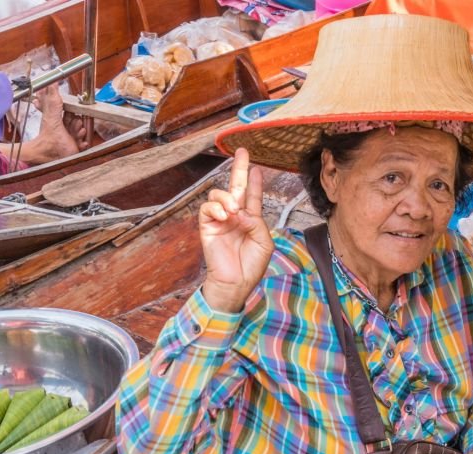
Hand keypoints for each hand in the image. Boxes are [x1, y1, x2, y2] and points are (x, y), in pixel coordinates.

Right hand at [199, 148, 272, 312]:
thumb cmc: (252, 265)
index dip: (255, 182)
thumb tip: (241, 210)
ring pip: (219, 195)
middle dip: (239, 168)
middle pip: (236, 187)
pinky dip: (216, 208)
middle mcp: (235, 216)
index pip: (252, 196)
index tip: (258, 168)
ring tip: (233, 211)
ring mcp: (220, 220)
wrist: (236, 283)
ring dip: (227, 199)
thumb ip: (257, 223)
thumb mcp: (264, 242)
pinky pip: (207, 208)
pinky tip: (225, 216)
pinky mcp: (207, 226)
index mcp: (251, 219)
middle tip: (242, 151)